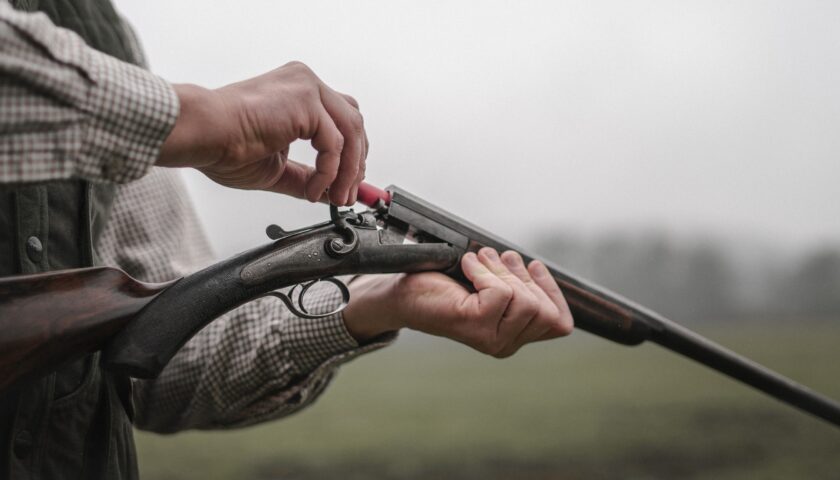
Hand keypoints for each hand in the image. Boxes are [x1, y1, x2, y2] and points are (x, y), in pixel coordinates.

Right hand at [158, 61, 367, 205]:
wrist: (203, 134)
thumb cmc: (224, 144)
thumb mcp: (276, 166)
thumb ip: (304, 176)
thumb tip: (326, 192)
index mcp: (298, 92)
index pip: (342, 119)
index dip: (351, 154)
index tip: (348, 184)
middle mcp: (305, 84)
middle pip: (353, 123)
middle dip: (355, 164)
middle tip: (347, 195)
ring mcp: (308, 88)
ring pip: (351, 132)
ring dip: (348, 172)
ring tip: (336, 198)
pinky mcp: (307, 101)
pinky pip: (335, 143)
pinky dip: (329, 172)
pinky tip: (314, 190)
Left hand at [342, 248, 573, 356]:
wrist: (404, 295)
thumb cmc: (445, 286)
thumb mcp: (490, 286)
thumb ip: (514, 285)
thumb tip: (536, 267)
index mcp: (512, 338)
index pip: (559, 324)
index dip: (552, 291)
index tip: (532, 266)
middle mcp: (504, 345)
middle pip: (544, 309)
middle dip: (523, 276)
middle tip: (498, 258)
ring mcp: (490, 339)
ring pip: (525, 300)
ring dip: (503, 270)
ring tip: (481, 260)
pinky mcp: (474, 325)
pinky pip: (500, 292)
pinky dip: (485, 270)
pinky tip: (468, 266)